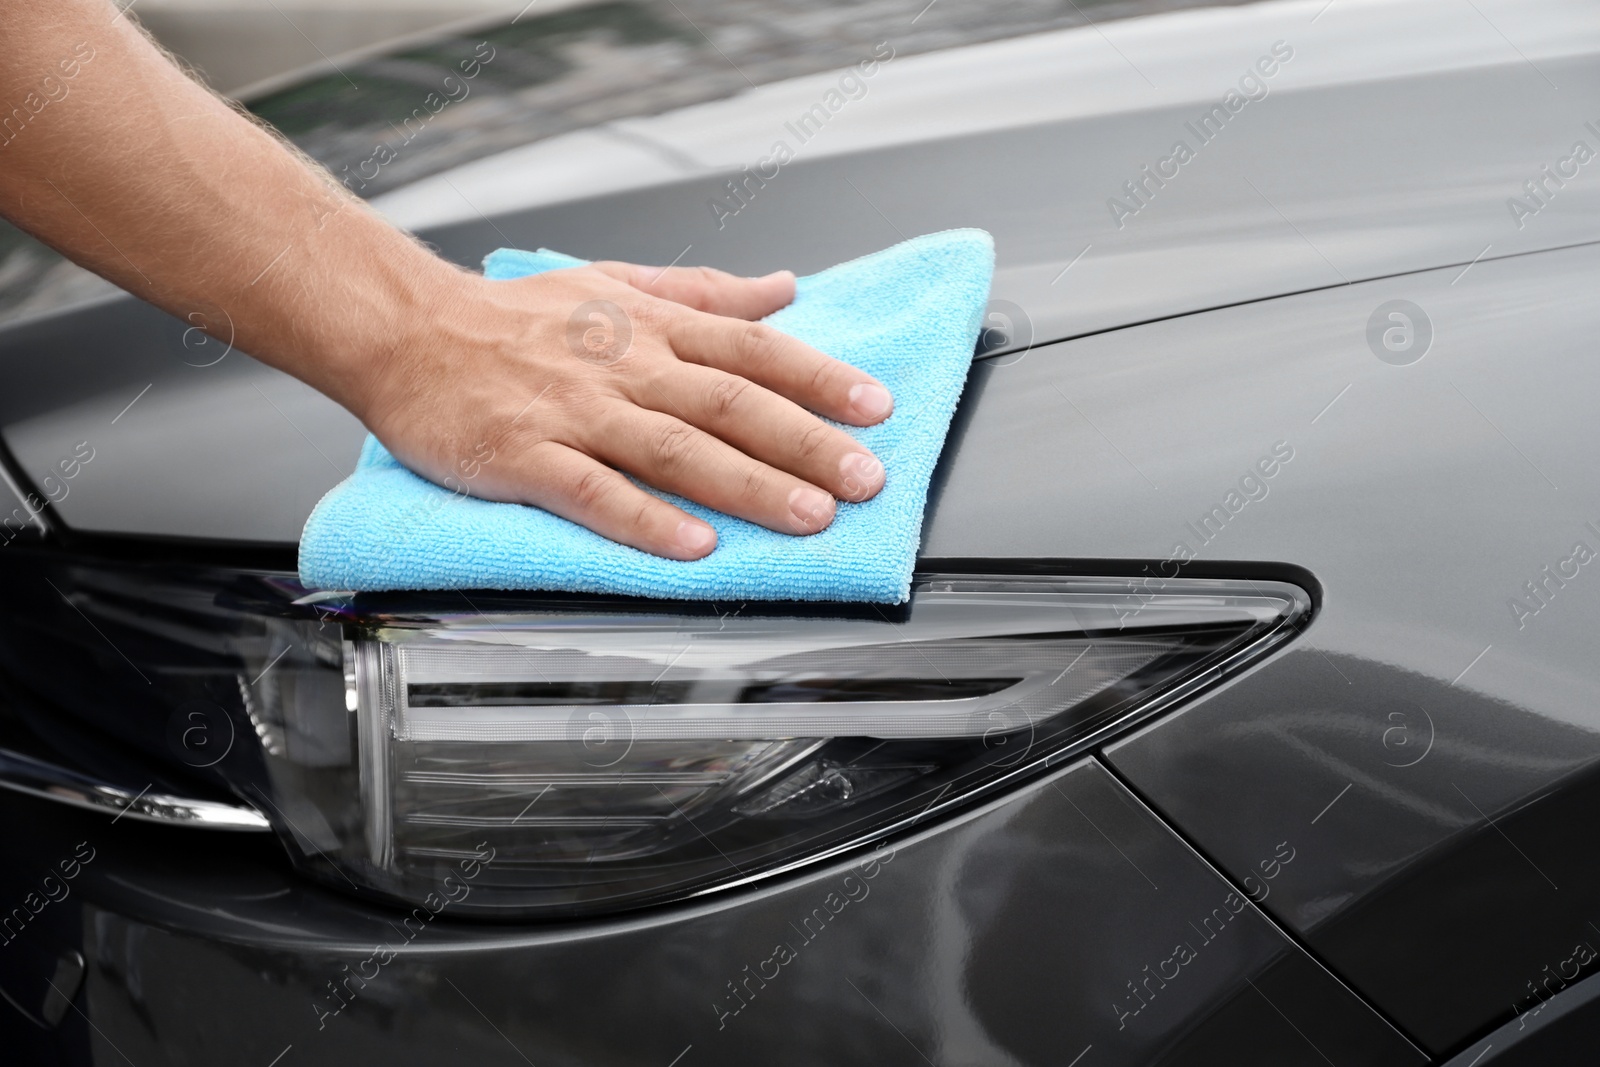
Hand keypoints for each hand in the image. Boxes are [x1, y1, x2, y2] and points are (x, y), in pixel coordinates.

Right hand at [358, 260, 893, 559]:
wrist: (407, 331)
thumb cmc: (514, 316)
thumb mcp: (616, 282)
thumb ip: (704, 292)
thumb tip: (783, 289)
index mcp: (650, 325)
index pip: (752, 349)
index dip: (819, 377)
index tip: (875, 406)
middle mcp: (623, 365)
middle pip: (730, 402)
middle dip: (805, 441)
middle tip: (866, 477)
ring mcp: (574, 412)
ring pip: (674, 449)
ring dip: (747, 484)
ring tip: (808, 516)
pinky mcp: (525, 456)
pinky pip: (593, 491)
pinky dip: (644, 518)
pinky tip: (694, 546)